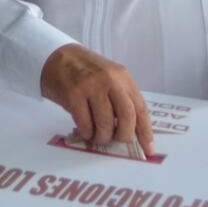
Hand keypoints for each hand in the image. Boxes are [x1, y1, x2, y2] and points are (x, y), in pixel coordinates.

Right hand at [40, 44, 154, 155]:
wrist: (58, 56)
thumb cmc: (86, 71)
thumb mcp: (110, 78)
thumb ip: (121, 99)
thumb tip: (132, 130)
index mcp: (123, 77)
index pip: (140, 108)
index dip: (146, 132)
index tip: (149, 150)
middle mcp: (110, 80)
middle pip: (127, 117)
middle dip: (123, 136)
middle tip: (115, 140)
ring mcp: (92, 86)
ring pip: (105, 124)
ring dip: (102, 137)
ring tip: (97, 136)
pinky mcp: (74, 94)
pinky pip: (85, 124)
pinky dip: (86, 133)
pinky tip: (84, 130)